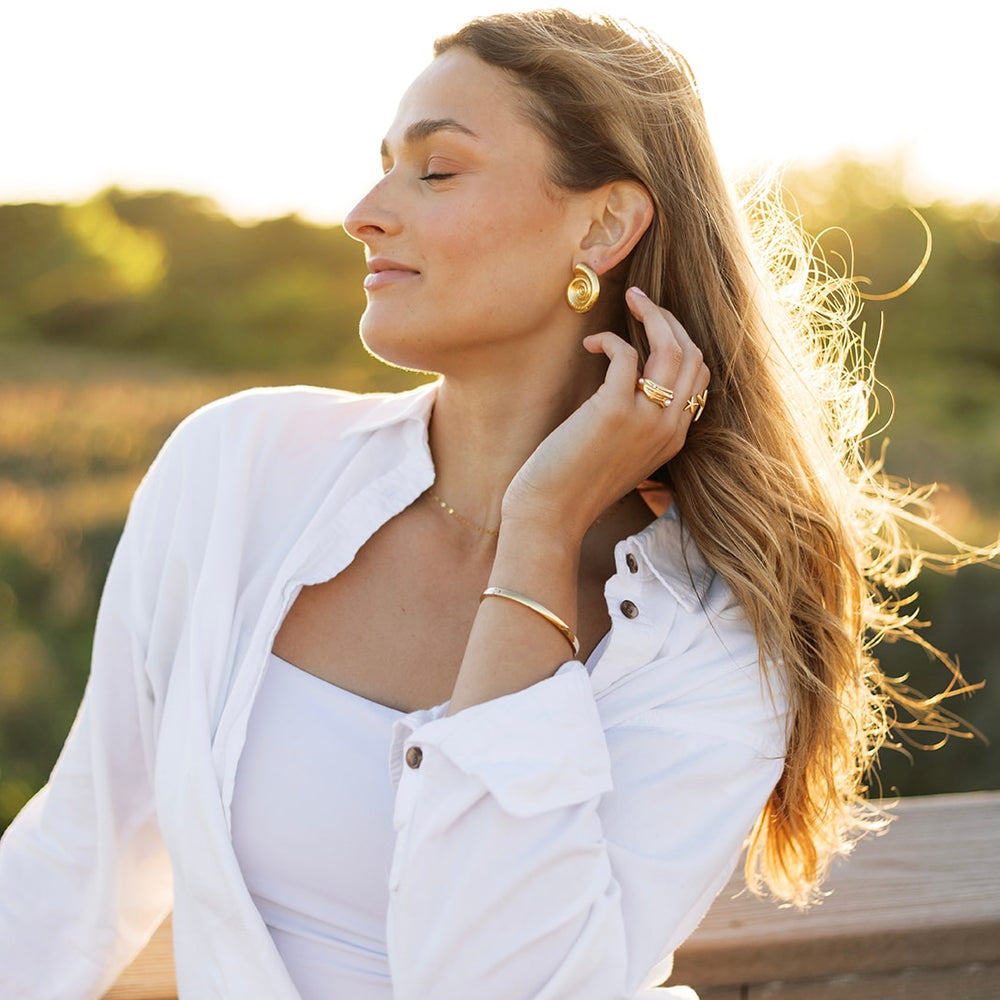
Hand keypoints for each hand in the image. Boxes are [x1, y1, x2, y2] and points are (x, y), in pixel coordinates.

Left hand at [502, 287, 710, 541]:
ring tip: (630, 301)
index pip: (699, 377)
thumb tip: (630, 383)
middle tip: (642, 302)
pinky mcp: (614, 411)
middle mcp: (668, 428)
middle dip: (670, 319)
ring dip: (653, 315)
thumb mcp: (621, 455)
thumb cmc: (574, 484)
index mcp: (674, 438)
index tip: (655, 325)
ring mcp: (646, 420)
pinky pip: (626, 355)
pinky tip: (592, 344)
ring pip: (672, 348)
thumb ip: (637, 424)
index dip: (681, 342)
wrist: (551, 514)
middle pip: (692, 355)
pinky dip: (610, 340)